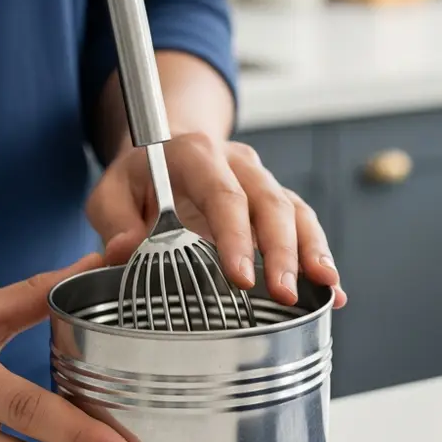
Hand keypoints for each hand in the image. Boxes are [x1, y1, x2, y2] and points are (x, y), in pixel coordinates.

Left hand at [86, 132, 346, 308]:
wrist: (167, 148)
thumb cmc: (140, 177)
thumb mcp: (110, 191)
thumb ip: (114, 221)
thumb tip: (124, 252)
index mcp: (196, 154)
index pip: (223, 194)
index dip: (235, 236)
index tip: (240, 277)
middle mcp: (238, 163)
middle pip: (270, 204)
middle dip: (282, 252)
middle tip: (284, 293)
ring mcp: (262, 181)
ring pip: (296, 212)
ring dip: (311, 252)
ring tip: (326, 290)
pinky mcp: (276, 201)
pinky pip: (304, 225)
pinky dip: (319, 257)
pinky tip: (331, 293)